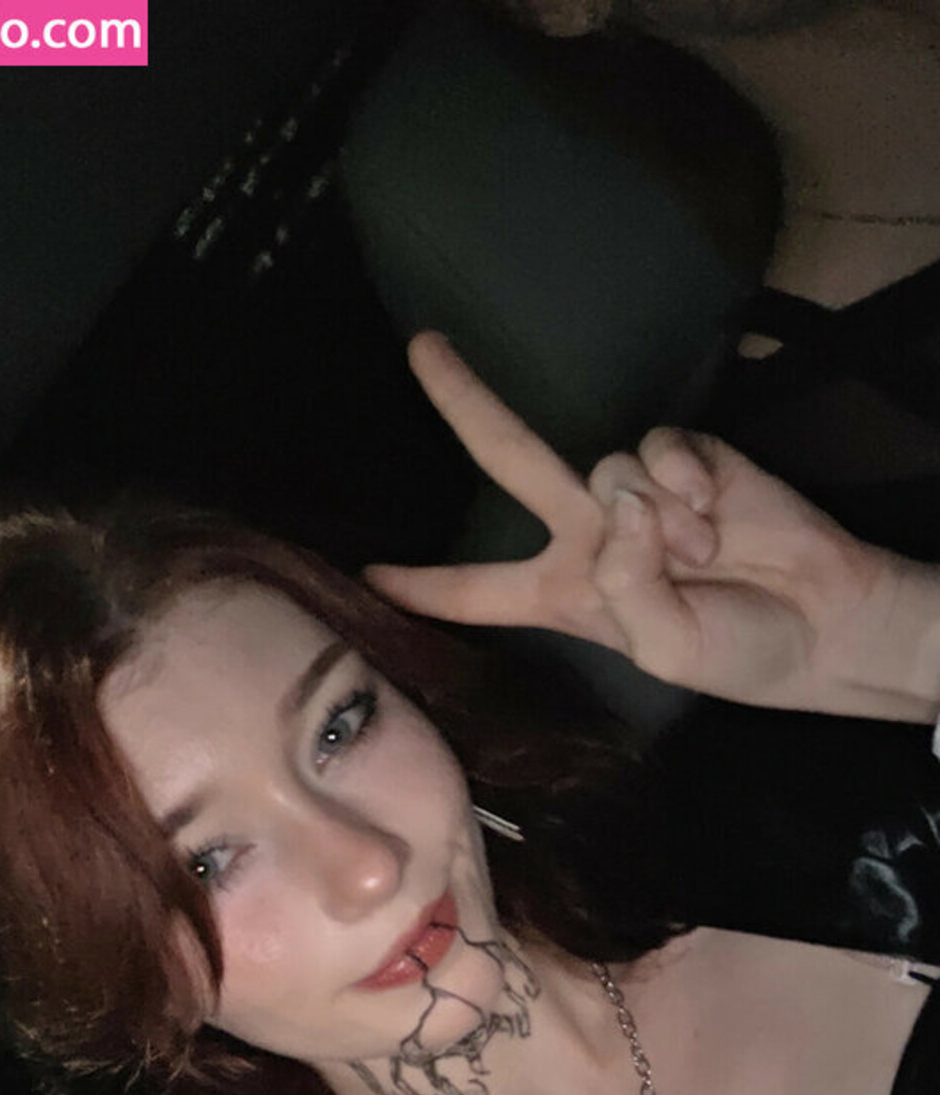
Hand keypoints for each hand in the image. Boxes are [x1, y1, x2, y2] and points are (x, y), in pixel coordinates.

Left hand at [367, 333, 939, 721]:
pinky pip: (659, 448)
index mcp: (564, 594)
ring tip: (704, 556)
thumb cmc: (736, 651)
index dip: (423, 586)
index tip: (368, 576)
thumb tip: (621, 503)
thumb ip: (626, 584)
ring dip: (658, 519)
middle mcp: (587, 534)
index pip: (478, 592)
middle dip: (464, 401)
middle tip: (422, 347)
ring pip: (603, 466)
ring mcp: (634, 490)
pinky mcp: (686, 456)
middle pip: (508, 458)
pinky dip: (688, 482)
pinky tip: (719, 513)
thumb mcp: (664, 648)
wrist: (821, 617)